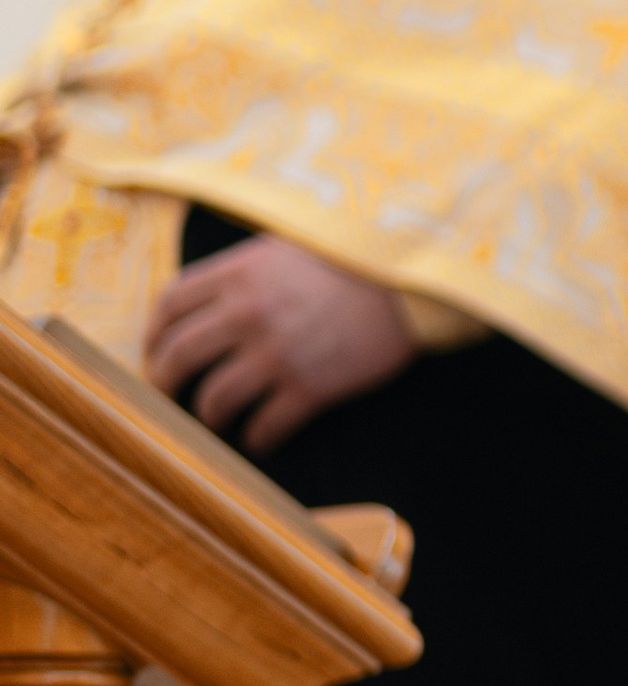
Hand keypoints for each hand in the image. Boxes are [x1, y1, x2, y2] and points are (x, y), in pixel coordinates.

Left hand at [144, 234, 416, 452]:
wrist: (413, 286)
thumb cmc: (359, 260)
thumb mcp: (292, 245)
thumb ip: (247, 270)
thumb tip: (217, 298)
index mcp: (238, 275)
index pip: (170, 304)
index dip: (155, 332)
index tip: (156, 349)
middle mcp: (246, 315)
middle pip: (178, 354)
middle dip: (164, 381)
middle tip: (169, 395)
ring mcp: (276, 354)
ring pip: (215, 398)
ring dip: (209, 416)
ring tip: (217, 421)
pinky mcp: (310, 388)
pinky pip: (266, 426)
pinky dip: (256, 439)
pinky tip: (260, 440)